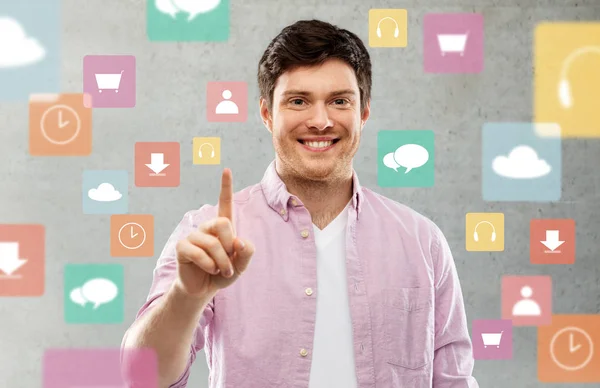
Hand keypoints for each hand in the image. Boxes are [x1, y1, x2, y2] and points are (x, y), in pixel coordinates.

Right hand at [175, 168, 254, 296]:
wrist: (204, 289)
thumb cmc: (222, 273)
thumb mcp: (241, 265)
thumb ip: (246, 253)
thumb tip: (239, 241)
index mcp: (223, 228)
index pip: (225, 203)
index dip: (225, 187)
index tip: (226, 169)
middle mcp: (207, 227)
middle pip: (222, 223)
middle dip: (230, 246)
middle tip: (230, 262)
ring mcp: (193, 236)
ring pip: (212, 243)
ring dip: (221, 262)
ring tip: (221, 271)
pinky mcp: (182, 247)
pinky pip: (198, 252)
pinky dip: (208, 265)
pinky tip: (209, 270)